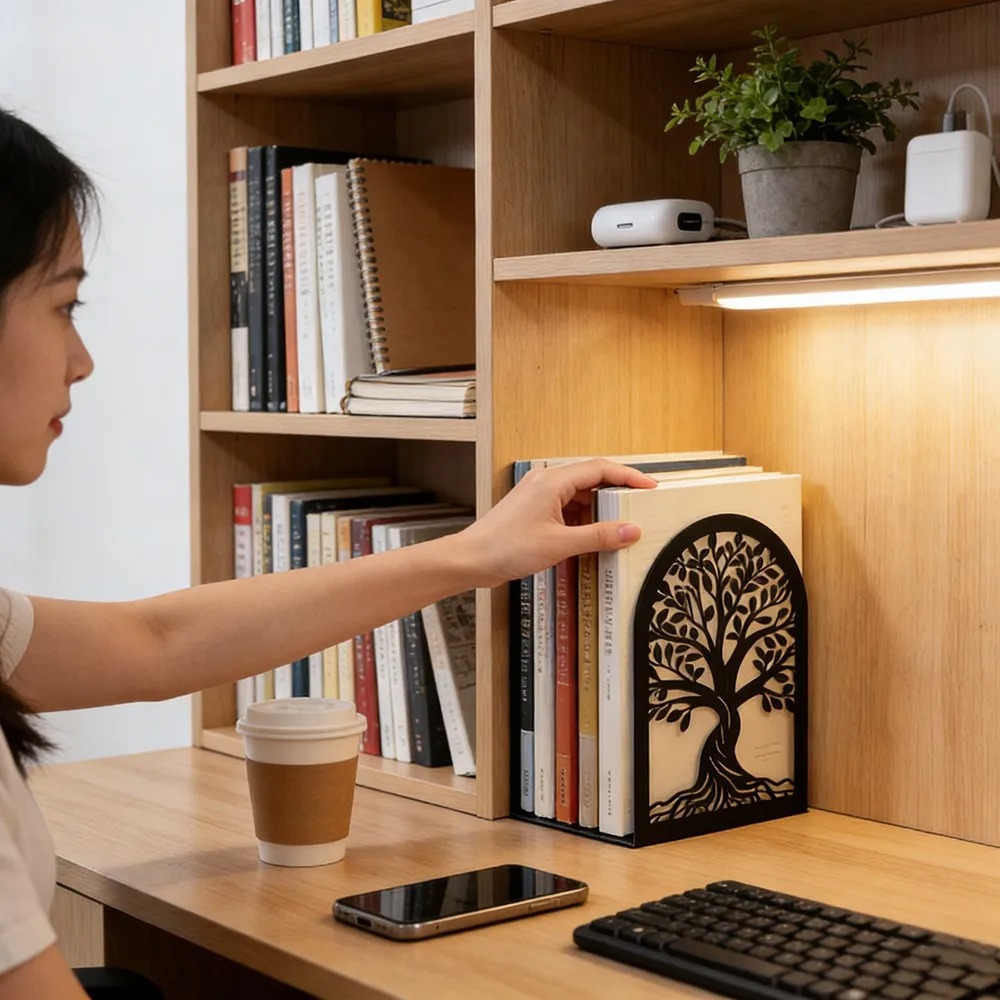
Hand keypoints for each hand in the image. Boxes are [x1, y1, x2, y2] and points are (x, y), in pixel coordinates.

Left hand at [458, 459, 657, 586]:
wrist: (471, 560)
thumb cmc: (506, 548)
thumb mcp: (560, 544)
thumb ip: (599, 536)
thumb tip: (631, 530)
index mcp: (553, 481)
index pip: (600, 469)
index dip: (629, 476)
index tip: (650, 487)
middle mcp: (545, 482)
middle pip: (591, 479)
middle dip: (617, 493)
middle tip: (640, 507)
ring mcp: (538, 495)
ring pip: (579, 495)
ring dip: (599, 509)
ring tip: (619, 526)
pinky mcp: (533, 509)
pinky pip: (566, 507)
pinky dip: (583, 519)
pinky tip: (592, 536)